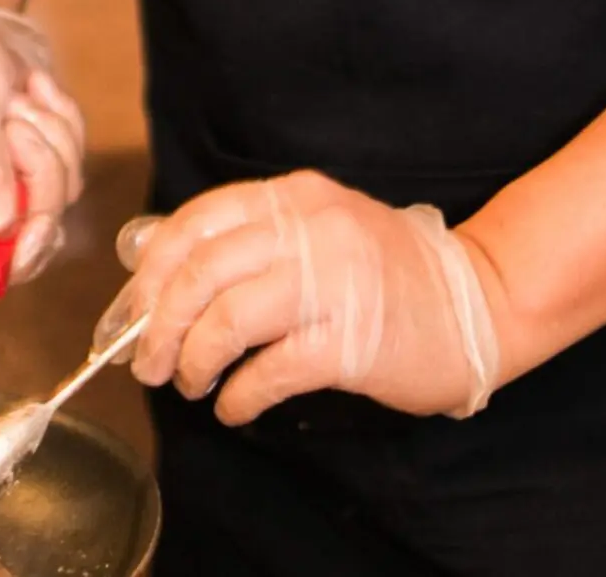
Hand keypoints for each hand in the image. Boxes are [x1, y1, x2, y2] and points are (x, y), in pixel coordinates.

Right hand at [0, 0, 84, 279]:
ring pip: (61, 193)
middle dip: (40, 175)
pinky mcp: (39, 157)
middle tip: (16, 124)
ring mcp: (10, 185)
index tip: (33, 228)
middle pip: (31, 237)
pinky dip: (62, 118)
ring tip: (14, 99)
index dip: (8, 266)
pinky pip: (75, 158)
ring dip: (49, 136)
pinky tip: (32, 88)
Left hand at [96, 172, 498, 424]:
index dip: (151, 273)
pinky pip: (270, 371)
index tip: (130, 313)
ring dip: (193, 361)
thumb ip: (253, 240)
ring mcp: (335, 282)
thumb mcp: (318, 230)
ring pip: (227, 320)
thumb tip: (159, 270)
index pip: (197, 222)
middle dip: (160, 326)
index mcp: (295, 197)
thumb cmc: (384, 272)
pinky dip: (238, 397)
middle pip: (202, 273)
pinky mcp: (353, 341)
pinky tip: (236, 407)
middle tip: (150, 363)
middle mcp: (312, 228)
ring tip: (192, 384)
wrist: (475, 302)